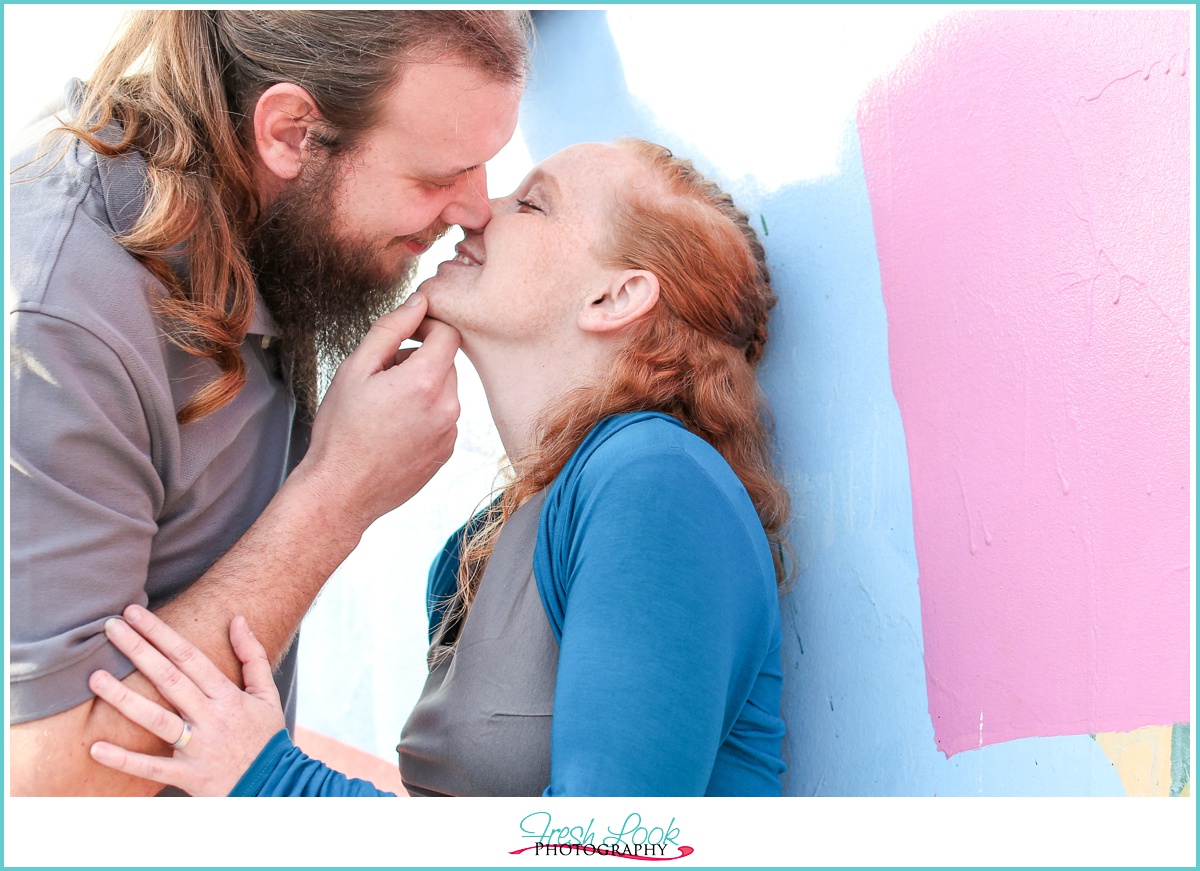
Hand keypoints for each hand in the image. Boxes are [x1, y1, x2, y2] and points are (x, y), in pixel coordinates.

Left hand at [88, 605, 285, 796]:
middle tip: (110, 626)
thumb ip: (252, 656)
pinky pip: (151, 768)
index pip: (189, 657)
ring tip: (95, 677)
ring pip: (156, 719)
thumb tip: (238, 620)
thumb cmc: (267, 737)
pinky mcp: (187, 776)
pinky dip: (124, 760)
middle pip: (169, 679)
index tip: (136, 614)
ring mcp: (197, 748)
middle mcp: (211, 718)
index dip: (161, 633)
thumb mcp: (266, 694)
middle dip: (139, 650)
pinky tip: (96, 748)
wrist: (277, 785)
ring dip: (124, 698)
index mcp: (228, 696)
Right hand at [299, 292, 461, 532]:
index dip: (427, 326)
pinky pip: (444, 416)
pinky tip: (395, 427)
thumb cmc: (341, 430)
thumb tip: (419, 301)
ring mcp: (450, 431)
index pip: (448, 334)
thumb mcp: (356, 369)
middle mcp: (447, 407)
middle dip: (420, 358)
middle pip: (447, 361)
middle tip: (383, 375)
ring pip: (446, 389)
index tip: (406, 335)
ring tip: (385, 404)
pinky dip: (425, 412)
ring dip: (423, 386)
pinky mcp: (448, 450)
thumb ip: (391, 329)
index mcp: (425, 381)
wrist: (342, 490)